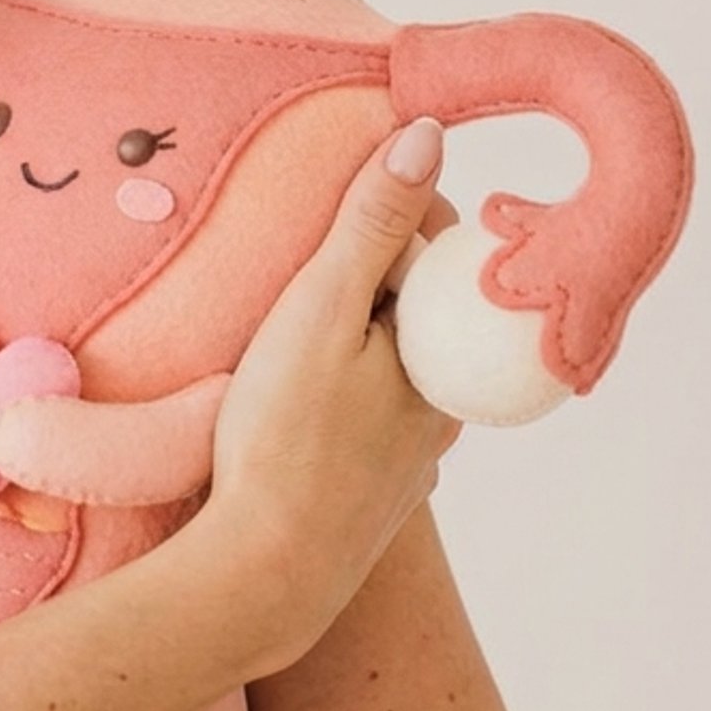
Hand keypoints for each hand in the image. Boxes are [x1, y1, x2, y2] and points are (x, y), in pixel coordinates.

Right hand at [200, 118, 465, 679]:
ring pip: (389, 368)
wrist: (264, 575)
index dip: (384, 219)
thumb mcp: (320, 309)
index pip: (437, 252)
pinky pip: (364, 421)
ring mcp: (410, 458)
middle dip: (365, 281)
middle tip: (293, 270)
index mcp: (446, 354)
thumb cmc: (286, 438)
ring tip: (282, 336)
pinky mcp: (371, 496)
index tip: (328, 213)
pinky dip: (335, 400)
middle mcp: (445, 408)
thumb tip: (427, 135)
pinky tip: (289, 407)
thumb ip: (371, 223)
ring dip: (350, 342)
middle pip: (413, 310)